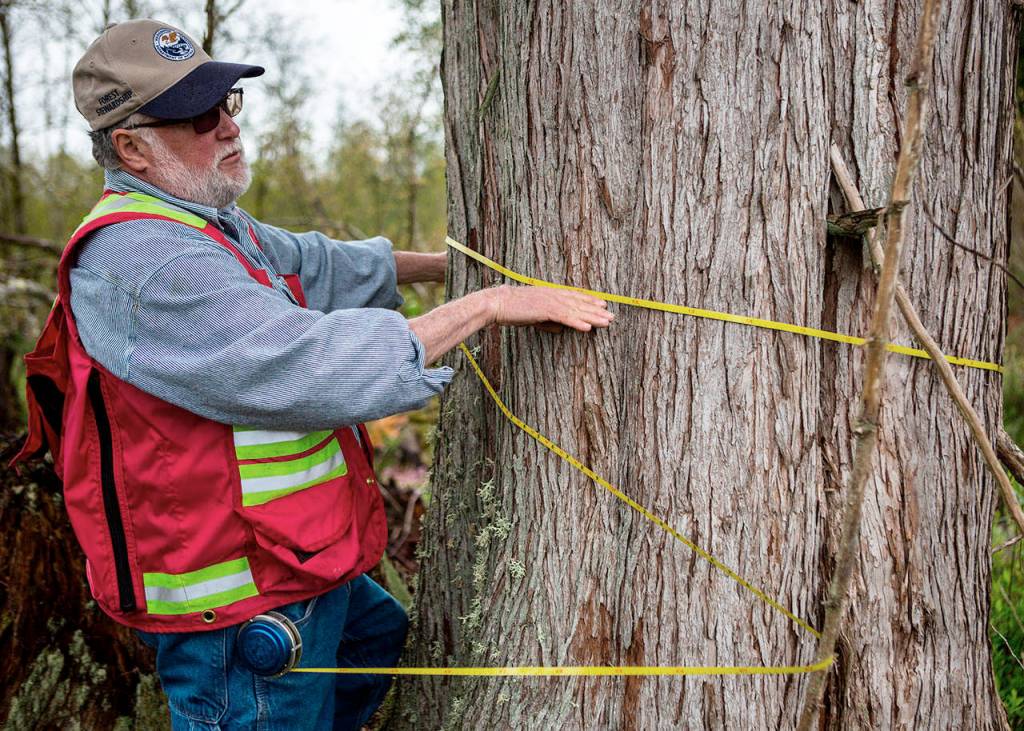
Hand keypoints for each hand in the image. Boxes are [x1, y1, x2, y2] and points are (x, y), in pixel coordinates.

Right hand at [489, 285, 612, 331]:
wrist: (498, 303)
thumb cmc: (513, 309)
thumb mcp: (533, 314)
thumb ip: (548, 320)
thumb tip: (560, 328)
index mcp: (551, 293)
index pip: (575, 296)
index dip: (590, 300)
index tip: (602, 303)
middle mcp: (553, 295)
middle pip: (580, 303)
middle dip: (597, 310)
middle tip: (612, 315)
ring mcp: (550, 302)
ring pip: (576, 310)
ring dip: (592, 317)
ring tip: (606, 322)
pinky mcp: (545, 310)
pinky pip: (565, 318)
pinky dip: (577, 322)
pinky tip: (587, 328)